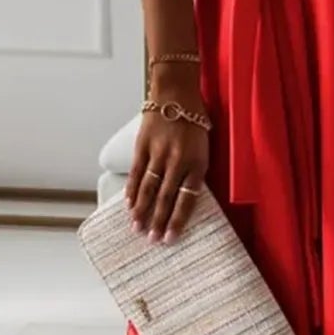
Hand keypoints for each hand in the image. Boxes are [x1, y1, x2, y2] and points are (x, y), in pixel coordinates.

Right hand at [127, 73, 209, 243]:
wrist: (176, 94)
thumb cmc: (194, 122)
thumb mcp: (204, 148)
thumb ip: (195, 172)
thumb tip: (183, 198)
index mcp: (197, 163)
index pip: (187, 198)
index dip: (178, 220)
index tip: (171, 238)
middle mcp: (178, 161)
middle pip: (166, 197)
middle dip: (158, 221)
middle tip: (152, 240)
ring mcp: (158, 153)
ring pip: (148, 188)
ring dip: (142, 211)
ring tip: (137, 228)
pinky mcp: (142, 146)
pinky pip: (136, 173)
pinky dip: (132, 191)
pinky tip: (129, 205)